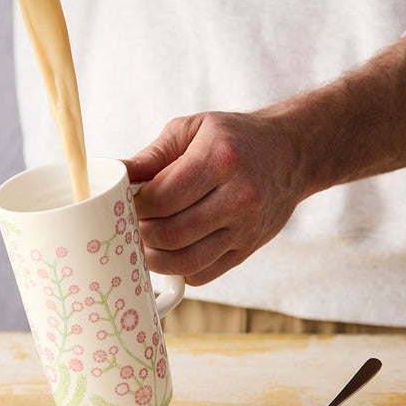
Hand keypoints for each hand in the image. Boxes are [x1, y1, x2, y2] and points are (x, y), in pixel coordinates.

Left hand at [124, 111, 306, 285]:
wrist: (291, 152)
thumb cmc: (234, 137)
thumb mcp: (192, 130)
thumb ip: (151, 156)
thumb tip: (113, 173)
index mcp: (221, 159)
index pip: (163, 199)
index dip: (135, 206)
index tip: (126, 202)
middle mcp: (239, 197)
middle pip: (171, 234)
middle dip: (141, 233)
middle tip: (132, 223)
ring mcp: (246, 228)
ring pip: (185, 262)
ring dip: (154, 258)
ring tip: (145, 241)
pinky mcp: (248, 249)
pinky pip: (202, 275)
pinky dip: (178, 270)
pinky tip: (171, 250)